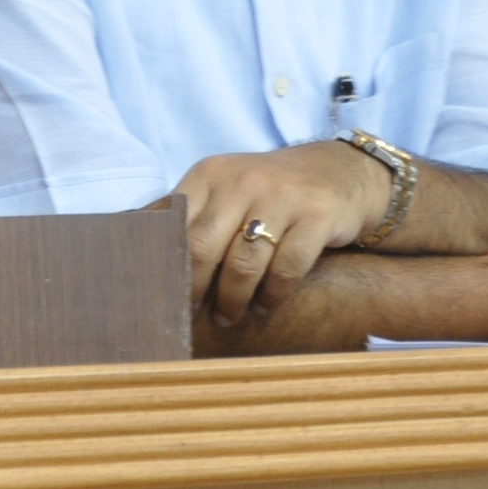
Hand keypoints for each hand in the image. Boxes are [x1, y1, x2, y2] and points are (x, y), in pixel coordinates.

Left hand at [177, 141, 392, 325]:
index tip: (161, 295)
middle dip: (194, 290)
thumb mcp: (228, 189)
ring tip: (228, 318)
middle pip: (203, 247)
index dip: (164, 265)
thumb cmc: (270, 191)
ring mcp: (281, 197)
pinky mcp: (317, 216)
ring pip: (244, 263)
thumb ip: (194, 216)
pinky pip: (286, 268)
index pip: (174, 224)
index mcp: (210, 174)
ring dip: (233, 300)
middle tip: (190, 315)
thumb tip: (148, 262)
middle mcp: (242, 180)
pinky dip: (272, 295)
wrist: (340, 171)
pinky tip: (264, 307)